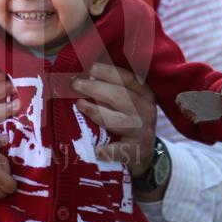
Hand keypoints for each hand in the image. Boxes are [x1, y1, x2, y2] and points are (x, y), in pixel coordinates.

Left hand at [72, 62, 157, 178]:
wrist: (144, 153)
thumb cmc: (128, 120)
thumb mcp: (128, 101)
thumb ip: (112, 88)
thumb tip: (84, 75)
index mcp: (144, 94)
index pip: (127, 79)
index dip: (108, 72)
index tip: (90, 68)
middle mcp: (146, 110)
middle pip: (119, 96)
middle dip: (94, 88)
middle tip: (75, 84)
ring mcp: (142, 131)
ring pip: (118, 120)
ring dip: (96, 111)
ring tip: (80, 105)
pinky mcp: (137, 151)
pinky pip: (121, 150)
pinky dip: (108, 150)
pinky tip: (96, 150)